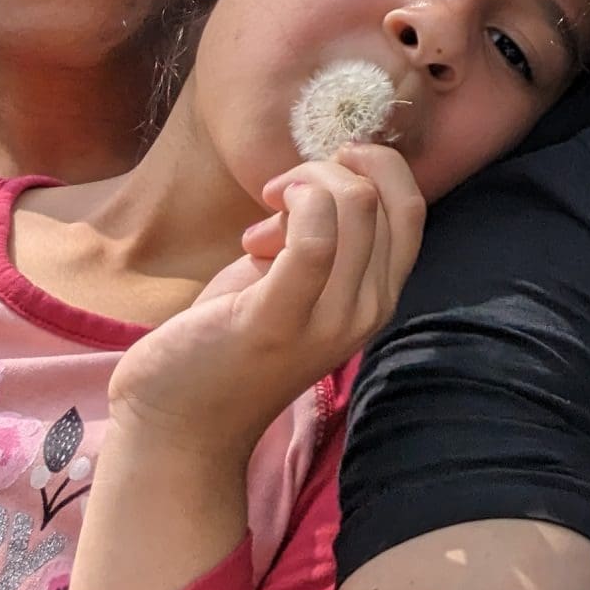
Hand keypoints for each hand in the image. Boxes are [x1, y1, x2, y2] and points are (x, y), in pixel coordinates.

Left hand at [108, 146, 425, 460]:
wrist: (179, 423)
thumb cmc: (230, 343)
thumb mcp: (294, 283)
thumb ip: (321, 237)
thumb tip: (312, 184)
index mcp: (378, 298)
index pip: (410, 207)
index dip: (376, 166)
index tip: (327, 166)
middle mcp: (368, 311)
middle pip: (382, 199)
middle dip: (332, 168)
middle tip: (282, 190)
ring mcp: (329, 321)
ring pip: (354, 207)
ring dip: (306, 180)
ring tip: (268, 205)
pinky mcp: (278, 320)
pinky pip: (312, 238)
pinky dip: (294, 204)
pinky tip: (259, 225)